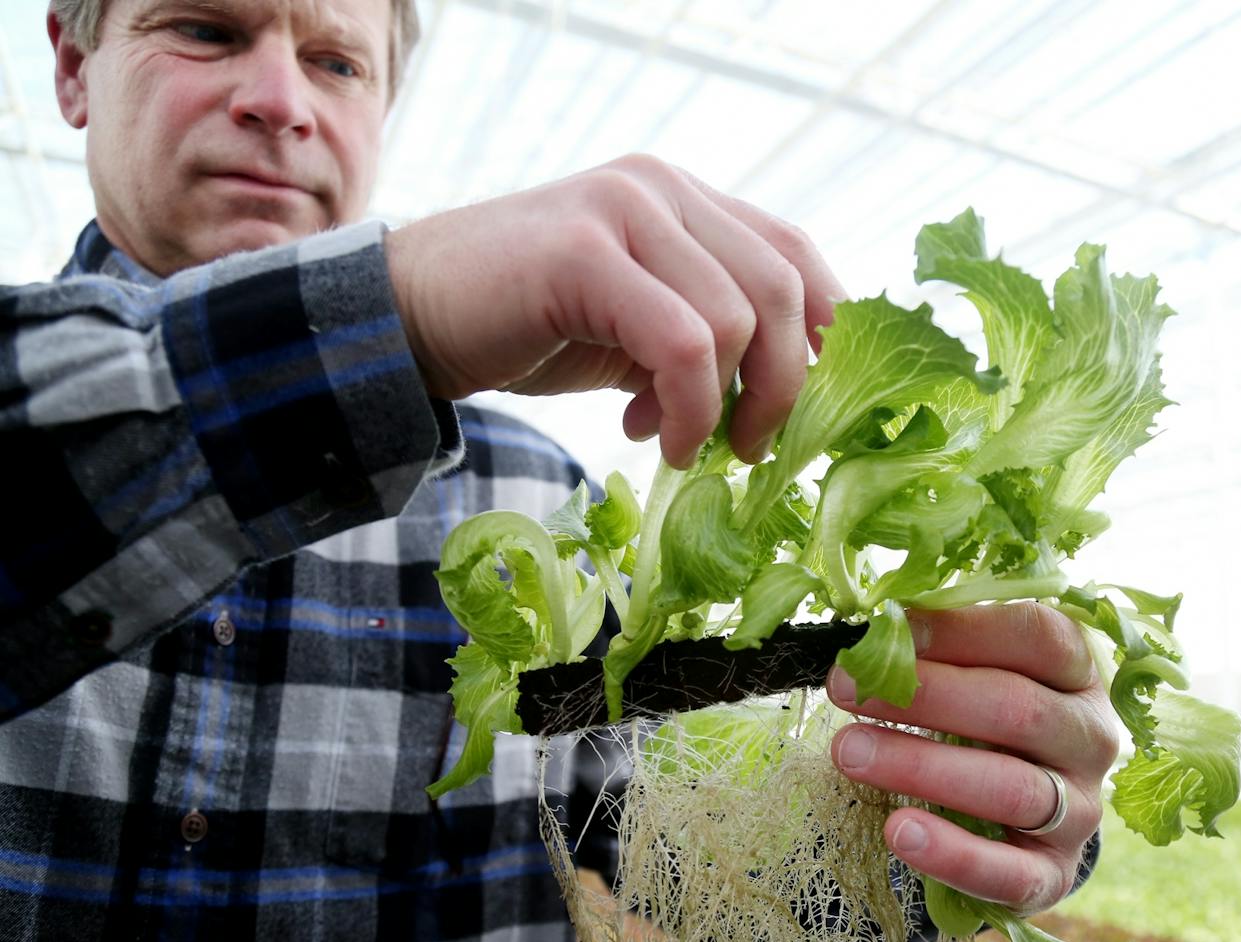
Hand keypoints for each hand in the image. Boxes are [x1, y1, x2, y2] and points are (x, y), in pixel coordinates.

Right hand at [385, 154, 843, 467]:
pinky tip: (661, 439)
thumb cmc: (530, 329)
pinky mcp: (585, 252)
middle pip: (781, 287)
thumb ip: (704, 340)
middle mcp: (662, 188)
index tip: (810, 407)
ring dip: (725, 406)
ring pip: (734, 319)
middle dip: (785, 386)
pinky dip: (688, 408)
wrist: (412, 317)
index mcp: (684, 200)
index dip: (822, 333)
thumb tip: (779, 401)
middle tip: (753, 448)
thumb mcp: (637, 331)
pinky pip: (680, 342)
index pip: (793, 252)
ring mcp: (623, 209)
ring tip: (685, 445)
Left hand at [827, 602, 1118, 915]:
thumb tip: (875, 627)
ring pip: (1011, 789)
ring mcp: (1081, 810)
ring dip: (921, 768)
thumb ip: (942, 650)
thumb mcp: (981, 672)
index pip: (1035, 636)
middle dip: (925, 697)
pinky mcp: (1055, 873)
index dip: (960, 630)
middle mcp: (1091, 737)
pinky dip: (954, 855)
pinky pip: (1012, 874)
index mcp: (1078, 671)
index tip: (886, 631)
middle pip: (1018, 709)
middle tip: (846, 689)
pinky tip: (898, 831)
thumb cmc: (990, 718)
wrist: (1031, 814)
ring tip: (849, 752)